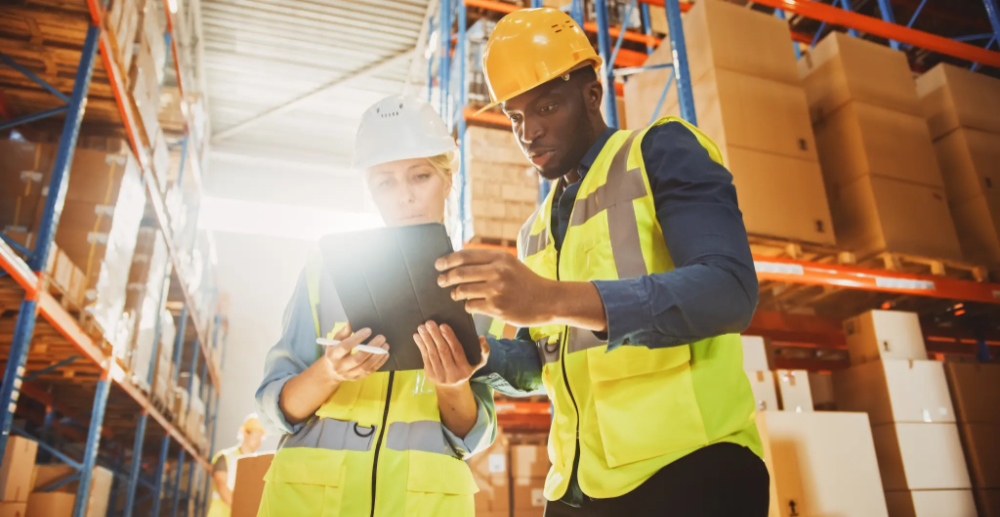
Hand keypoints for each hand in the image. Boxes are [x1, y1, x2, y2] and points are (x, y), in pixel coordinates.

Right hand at [322, 324, 389, 381]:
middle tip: (381, 337)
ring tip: (385, 345)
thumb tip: (351, 323)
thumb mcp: (335, 341)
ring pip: (365, 367)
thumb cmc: (335, 352)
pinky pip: (370, 371)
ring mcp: (349, 374)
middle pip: (357, 359)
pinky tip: (385, 354)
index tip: (368, 330)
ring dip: (377, 356)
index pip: (345, 347)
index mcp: (333, 355)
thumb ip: (343, 332)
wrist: (332, 372)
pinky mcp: (357, 378)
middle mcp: (340, 366)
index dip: (357, 338)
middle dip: (371, 347)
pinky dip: (379, 363)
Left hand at [413, 321, 488, 386]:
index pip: (456, 351)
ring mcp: (440, 376)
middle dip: (435, 336)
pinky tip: (417, 337)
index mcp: (464, 369)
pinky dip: (420, 346)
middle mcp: (452, 374)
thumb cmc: (466, 369)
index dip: (449, 338)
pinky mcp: (430, 375)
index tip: (443, 326)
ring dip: (426, 340)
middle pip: (443, 352)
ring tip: (422, 328)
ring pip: (432, 355)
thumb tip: (481, 337)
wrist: (453, 388)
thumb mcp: (478, 363)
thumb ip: (483, 351)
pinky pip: (425, 359)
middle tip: (429, 323)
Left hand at [435, 249, 559, 326]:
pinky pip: (471, 306)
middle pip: (460, 273)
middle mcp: (498, 272)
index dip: (448, 260)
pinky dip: (467, 305)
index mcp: (500, 257)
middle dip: (445, 278)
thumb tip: (458, 262)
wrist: (547, 300)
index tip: (438, 265)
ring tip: (454, 294)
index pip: (465, 256)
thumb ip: (488, 262)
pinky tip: (470, 305)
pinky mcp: (496, 308)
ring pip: (463, 291)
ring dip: (455, 293)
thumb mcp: (510, 264)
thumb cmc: (526, 282)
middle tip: (440, 281)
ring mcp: (496, 291)